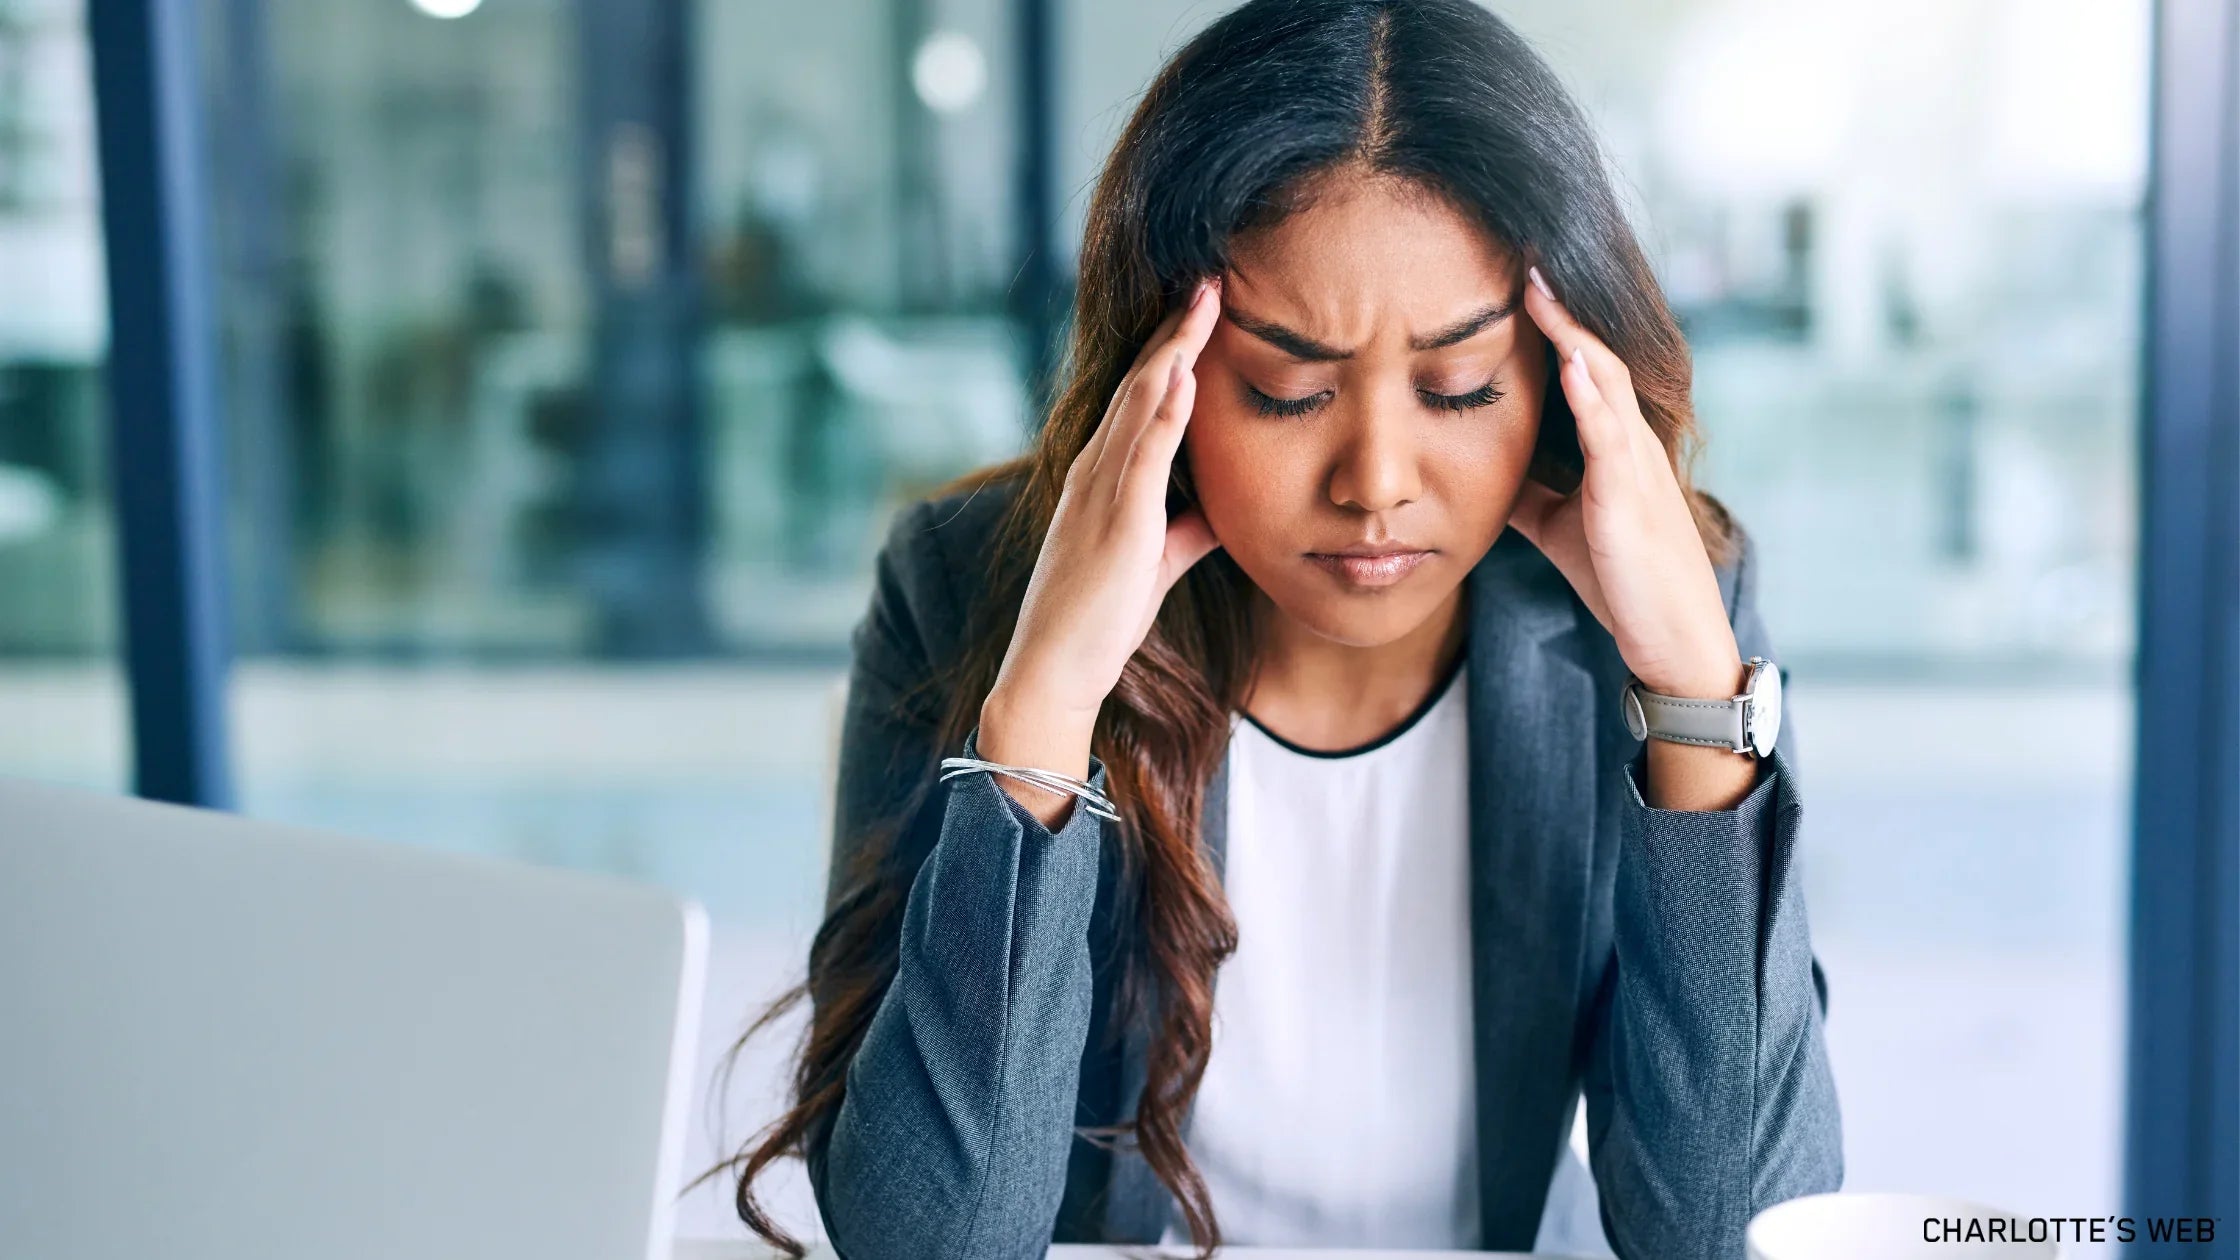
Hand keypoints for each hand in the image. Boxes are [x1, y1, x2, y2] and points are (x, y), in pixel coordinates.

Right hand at [979, 278, 1225, 798]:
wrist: (1054, 670)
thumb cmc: (1098, 620)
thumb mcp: (1155, 564)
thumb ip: (1188, 531)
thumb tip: (1223, 509)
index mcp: (1104, 477)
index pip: (1142, 398)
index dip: (1173, 350)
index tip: (1205, 309)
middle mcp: (1096, 471)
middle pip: (1141, 383)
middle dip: (1176, 330)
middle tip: (1210, 278)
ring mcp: (1102, 493)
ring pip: (1140, 404)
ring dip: (1174, 350)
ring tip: (1205, 301)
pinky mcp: (1115, 523)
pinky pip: (1143, 456)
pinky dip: (1165, 413)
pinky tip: (1185, 375)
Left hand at [1508, 264, 1741, 699]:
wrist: (1669, 638)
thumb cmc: (1620, 578)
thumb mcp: (1560, 523)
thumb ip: (1529, 488)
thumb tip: (1477, 465)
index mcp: (1614, 445)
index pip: (1583, 366)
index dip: (1553, 322)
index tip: (1516, 278)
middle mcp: (1630, 443)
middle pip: (1595, 356)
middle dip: (1561, 308)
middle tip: (1525, 255)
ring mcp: (1634, 468)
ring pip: (1605, 383)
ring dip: (1572, 333)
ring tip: (1539, 288)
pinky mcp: (1629, 502)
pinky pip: (1611, 438)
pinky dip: (1590, 397)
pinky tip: (1569, 363)